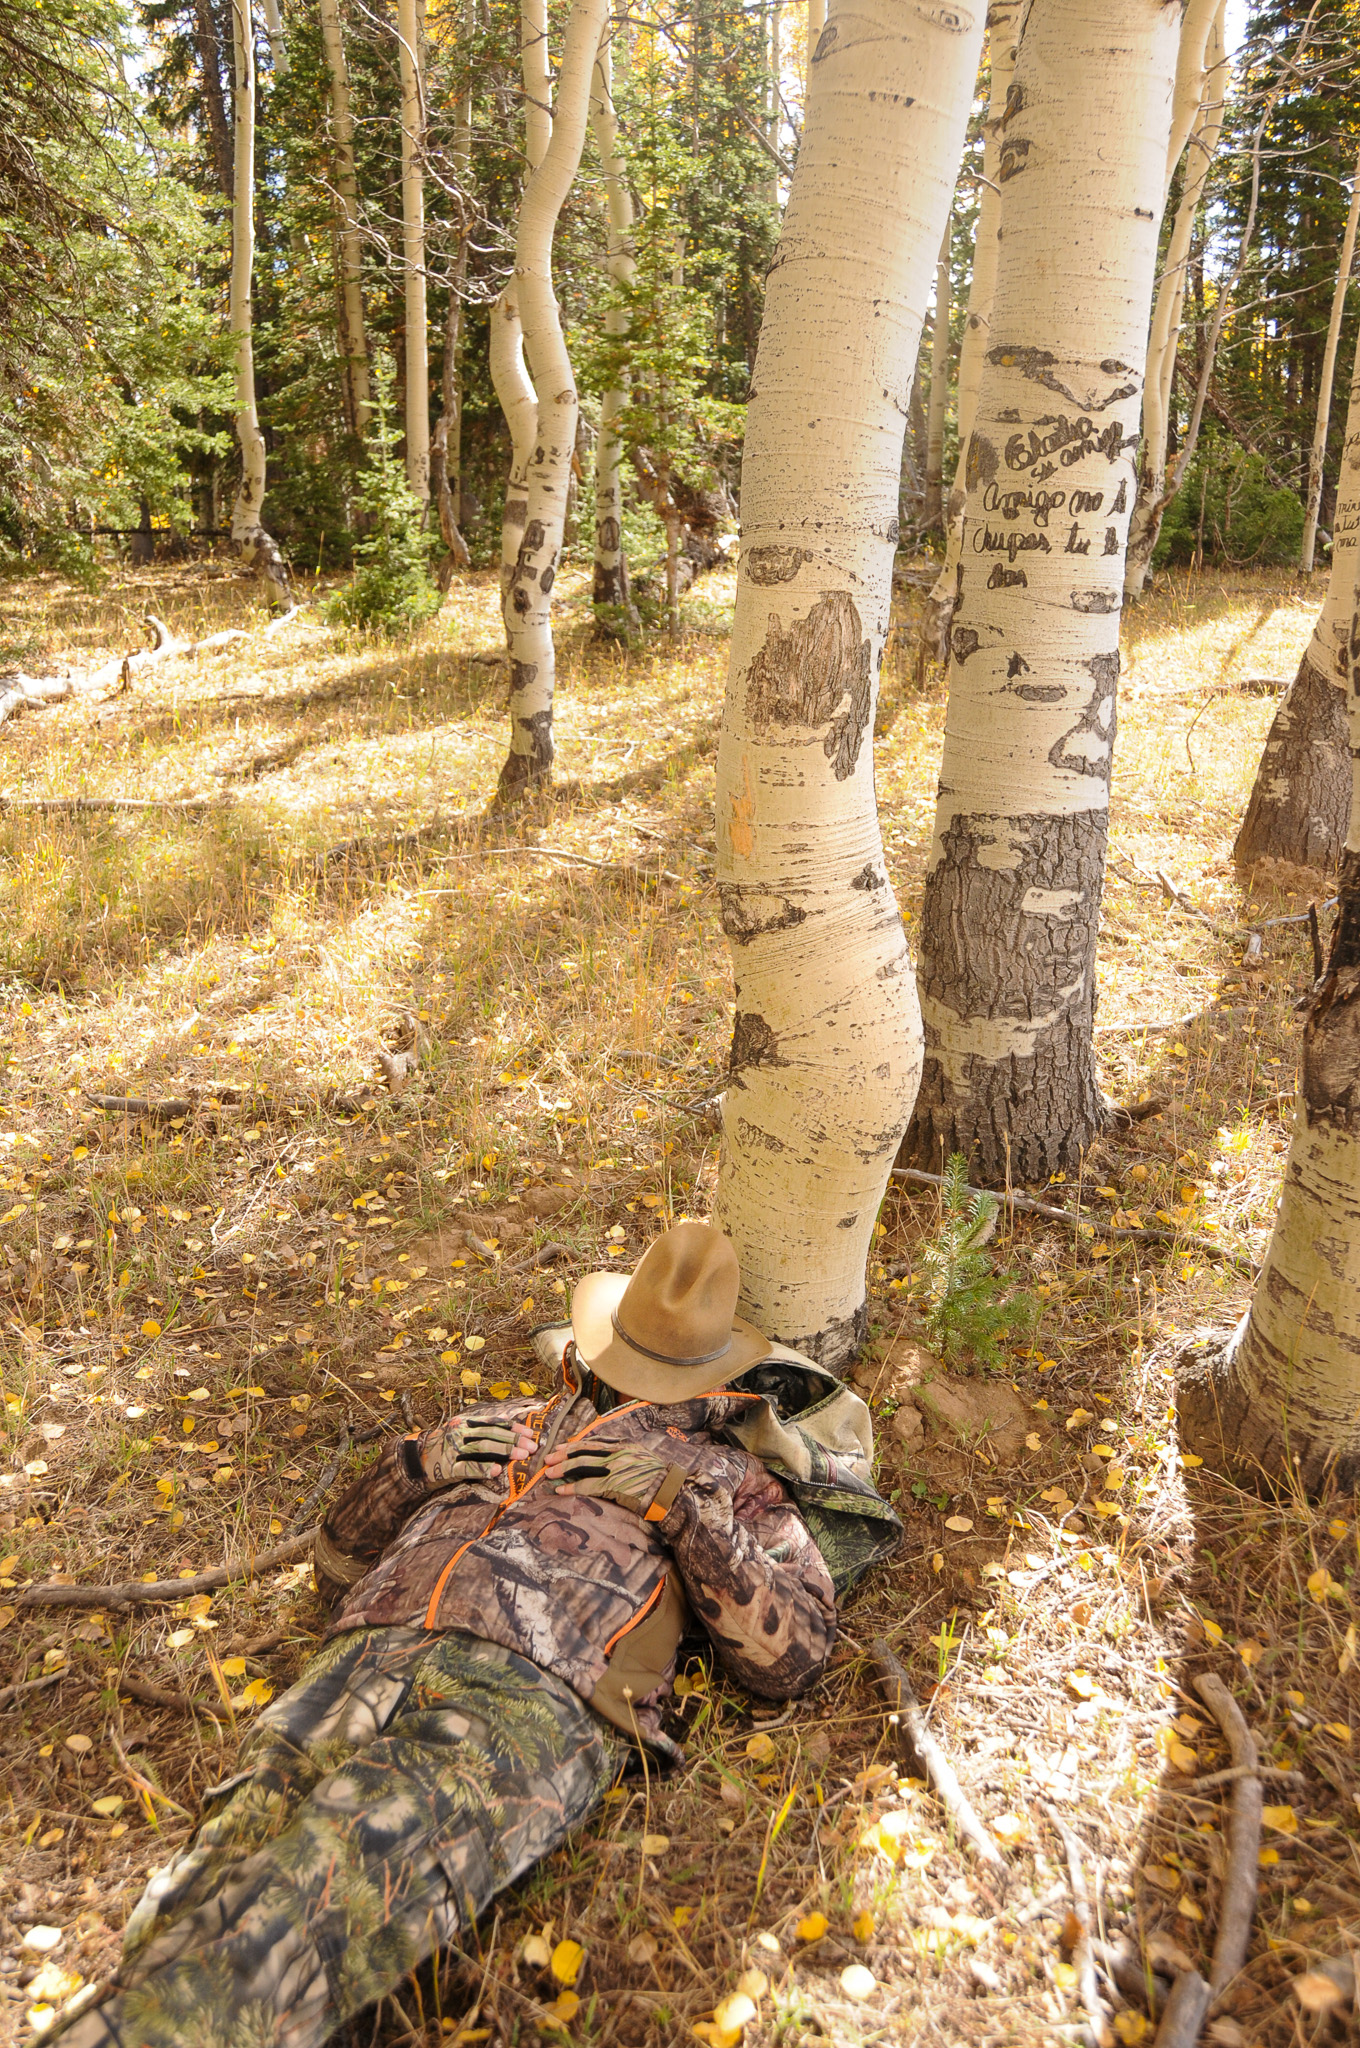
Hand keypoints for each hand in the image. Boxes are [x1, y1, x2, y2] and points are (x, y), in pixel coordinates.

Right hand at [422, 1416, 534, 1485]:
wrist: (418, 1461)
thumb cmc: (446, 1447)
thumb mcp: (461, 1432)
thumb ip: (481, 1430)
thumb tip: (510, 1430)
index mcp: (465, 1422)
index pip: (494, 1423)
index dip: (513, 1428)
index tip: (530, 1434)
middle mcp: (459, 1432)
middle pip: (491, 1434)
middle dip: (514, 1440)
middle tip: (532, 1447)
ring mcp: (453, 1449)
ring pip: (482, 1448)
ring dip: (504, 1452)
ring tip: (522, 1456)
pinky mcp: (448, 1467)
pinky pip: (468, 1468)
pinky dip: (483, 1469)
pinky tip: (497, 1471)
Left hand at [544, 1441, 676, 1518]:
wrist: (669, 1491)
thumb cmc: (657, 1478)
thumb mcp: (640, 1458)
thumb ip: (623, 1454)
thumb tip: (604, 1457)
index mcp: (623, 1445)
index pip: (592, 1443)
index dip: (574, 1445)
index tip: (560, 1448)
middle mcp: (617, 1453)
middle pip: (584, 1452)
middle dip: (563, 1455)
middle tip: (548, 1459)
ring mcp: (615, 1468)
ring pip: (582, 1466)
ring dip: (563, 1470)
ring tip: (549, 1474)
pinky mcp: (614, 1485)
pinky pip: (587, 1485)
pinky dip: (572, 1487)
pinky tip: (561, 1490)